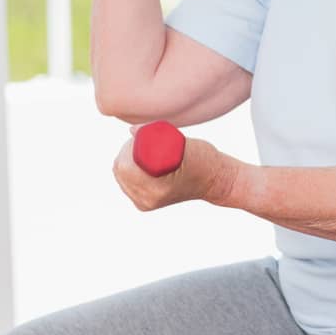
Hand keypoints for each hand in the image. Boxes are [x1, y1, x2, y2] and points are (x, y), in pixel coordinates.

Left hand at [112, 131, 236, 211]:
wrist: (215, 181)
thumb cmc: (205, 160)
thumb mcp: (184, 144)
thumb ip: (158, 135)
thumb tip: (132, 130)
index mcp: (156, 189)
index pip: (125, 167)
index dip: (130, 147)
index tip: (144, 137)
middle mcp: (147, 200)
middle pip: (120, 171)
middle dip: (127, 151)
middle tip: (144, 139)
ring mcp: (144, 203)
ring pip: (121, 176)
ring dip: (128, 159)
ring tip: (147, 151)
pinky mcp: (143, 203)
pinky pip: (126, 182)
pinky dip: (131, 169)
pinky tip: (144, 162)